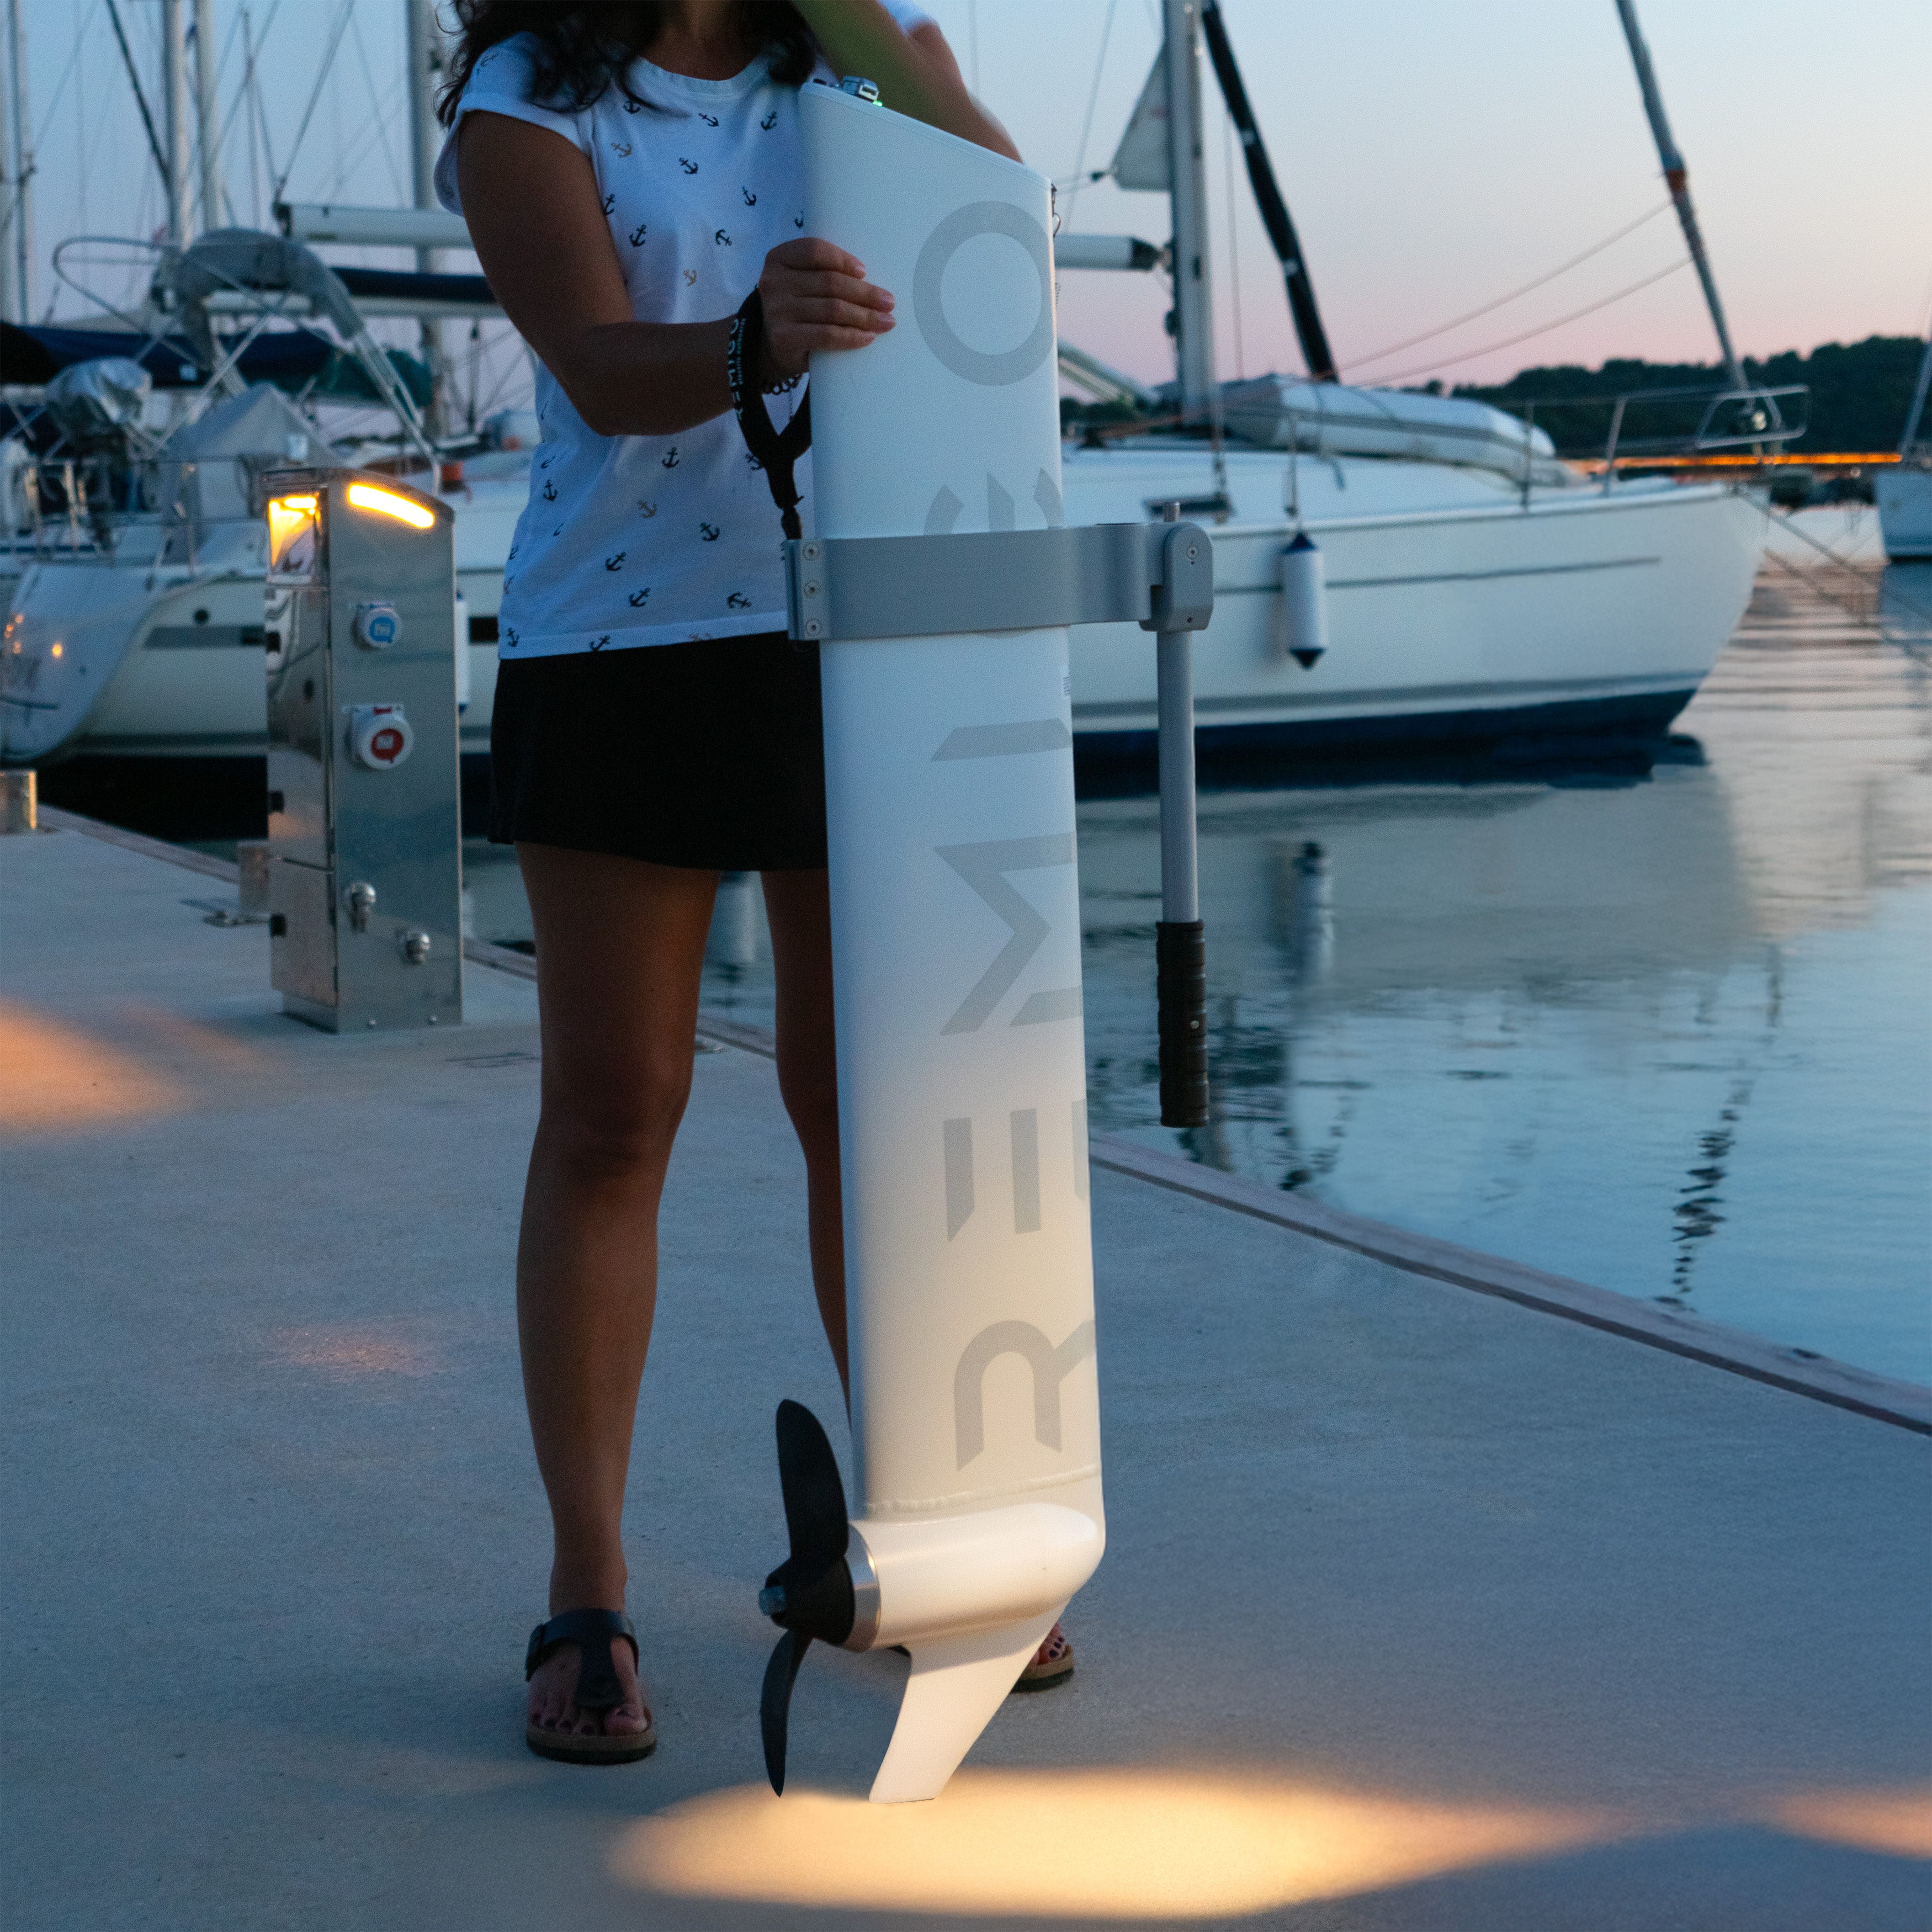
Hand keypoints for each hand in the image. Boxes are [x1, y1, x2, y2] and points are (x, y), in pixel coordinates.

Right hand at [757, 237, 894, 382]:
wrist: (775, 345)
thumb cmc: (799, 307)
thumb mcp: (804, 281)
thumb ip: (824, 273)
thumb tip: (871, 280)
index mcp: (779, 258)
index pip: (815, 251)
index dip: (843, 260)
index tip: (865, 272)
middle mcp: (774, 282)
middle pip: (830, 282)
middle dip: (865, 294)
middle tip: (889, 302)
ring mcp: (777, 311)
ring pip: (832, 309)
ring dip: (865, 317)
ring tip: (886, 321)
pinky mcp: (784, 338)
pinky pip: (827, 335)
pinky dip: (852, 337)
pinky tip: (868, 337)